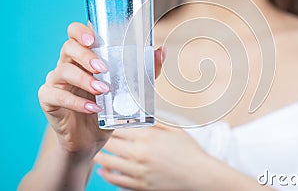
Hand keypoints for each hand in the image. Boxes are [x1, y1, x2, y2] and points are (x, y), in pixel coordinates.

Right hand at [38, 22, 164, 158]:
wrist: (91, 137)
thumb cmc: (109, 107)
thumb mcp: (129, 89)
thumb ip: (145, 70)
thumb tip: (161, 50)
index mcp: (84, 55)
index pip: (75, 33)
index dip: (80, 30)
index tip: (93, 38)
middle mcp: (67, 64)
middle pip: (68, 48)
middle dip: (86, 56)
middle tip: (103, 69)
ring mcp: (56, 81)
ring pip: (62, 71)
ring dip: (84, 80)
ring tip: (103, 91)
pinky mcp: (49, 100)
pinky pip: (56, 96)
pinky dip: (75, 102)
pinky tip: (92, 108)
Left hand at [94, 123, 209, 190]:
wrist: (200, 175)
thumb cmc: (189, 151)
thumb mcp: (174, 130)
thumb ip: (155, 121)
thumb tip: (140, 113)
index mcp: (149, 136)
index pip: (118, 126)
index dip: (109, 123)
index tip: (105, 121)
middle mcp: (140, 153)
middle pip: (109, 143)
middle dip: (103, 138)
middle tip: (99, 135)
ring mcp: (138, 171)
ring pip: (107, 162)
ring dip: (100, 156)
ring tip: (98, 152)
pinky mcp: (139, 186)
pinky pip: (115, 180)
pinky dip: (106, 174)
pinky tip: (104, 170)